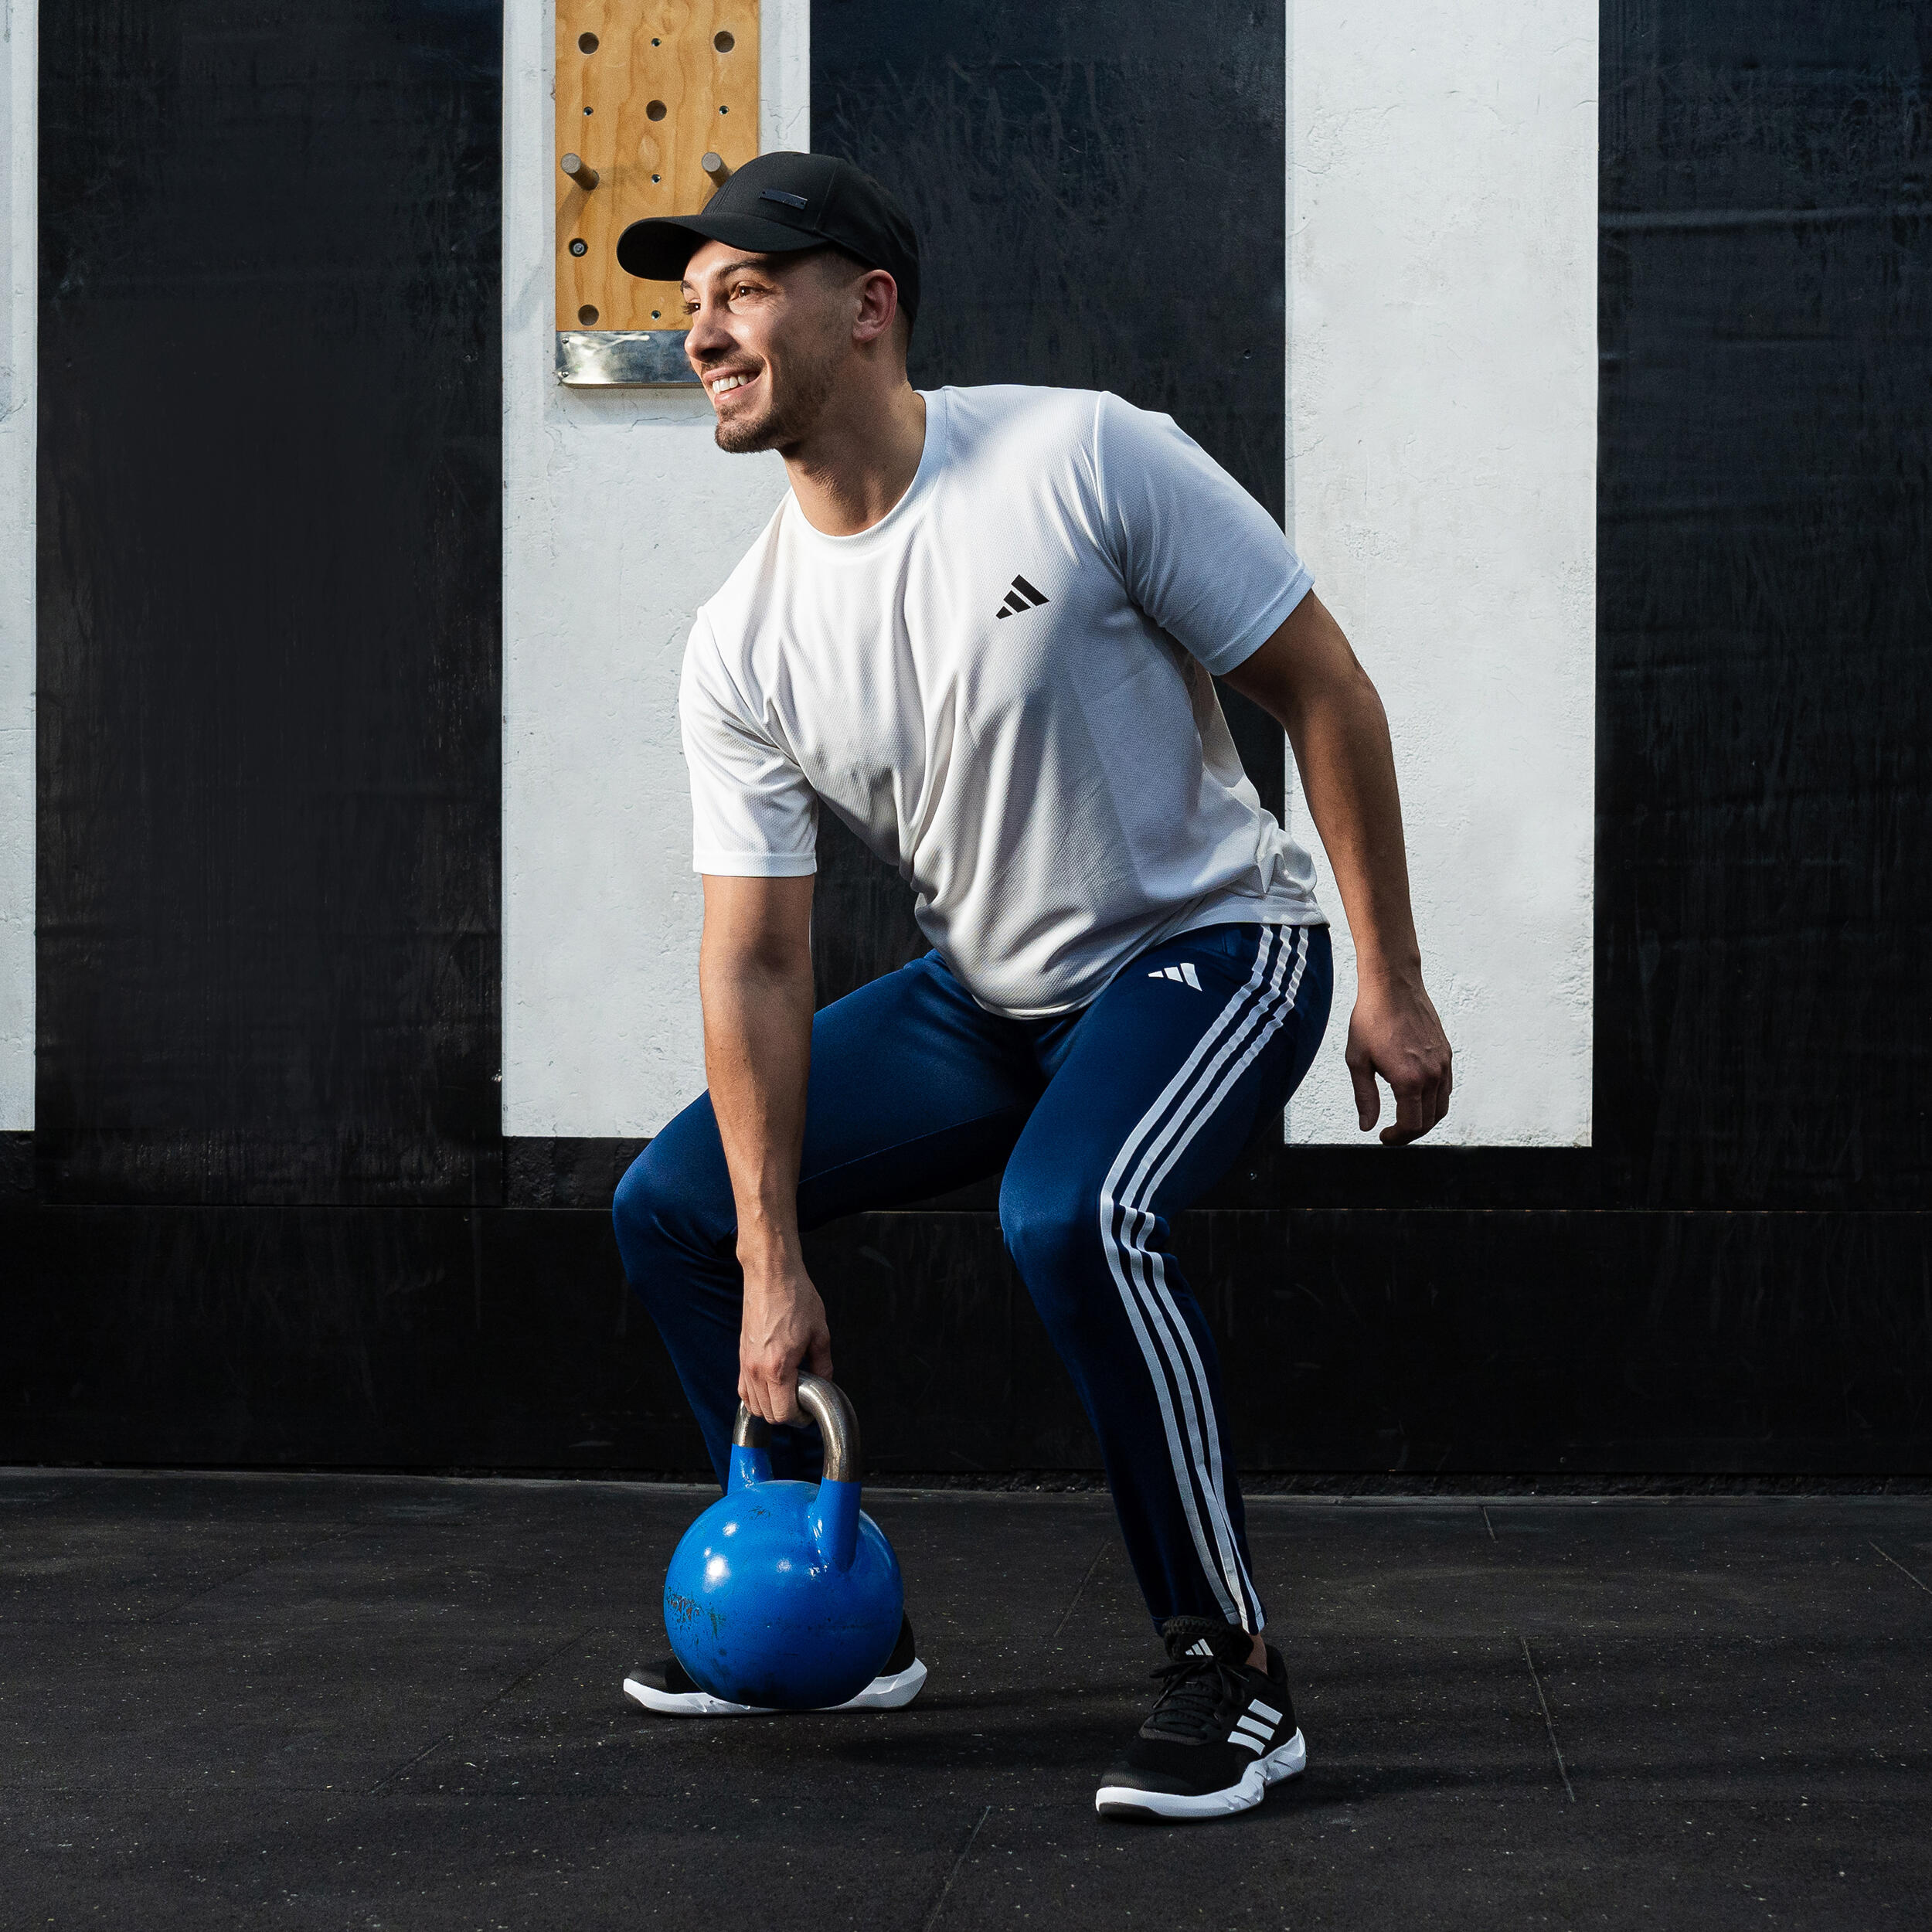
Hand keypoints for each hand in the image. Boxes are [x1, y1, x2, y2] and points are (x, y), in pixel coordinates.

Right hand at [738, 1259, 832, 1423]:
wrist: (771, 1274)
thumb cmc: (795, 1296)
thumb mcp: (820, 1333)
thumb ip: (823, 1365)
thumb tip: (825, 1382)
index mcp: (778, 1367)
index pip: (783, 1413)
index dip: (799, 1417)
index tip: (809, 1410)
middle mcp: (756, 1369)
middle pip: (767, 1414)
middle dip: (786, 1414)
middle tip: (801, 1401)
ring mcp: (745, 1363)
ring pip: (752, 1405)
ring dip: (770, 1406)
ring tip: (788, 1392)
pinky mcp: (741, 1355)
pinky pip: (743, 1390)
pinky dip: (756, 1396)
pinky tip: (771, 1386)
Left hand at [1345, 969, 1452, 1144]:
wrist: (1392, 986)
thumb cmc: (1370, 1019)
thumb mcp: (1357, 1061)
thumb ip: (1365, 1097)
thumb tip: (1367, 1125)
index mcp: (1409, 1080)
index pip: (1412, 1125)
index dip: (1398, 1138)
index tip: (1384, 1137)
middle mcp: (1432, 1074)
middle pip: (1429, 1121)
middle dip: (1411, 1132)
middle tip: (1392, 1132)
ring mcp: (1443, 1064)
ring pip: (1441, 1106)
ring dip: (1425, 1118)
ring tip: (1404, 1117)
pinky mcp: (1446, 1053)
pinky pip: (1446, 1087)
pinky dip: (1434, 1100)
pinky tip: (1416, 1096)